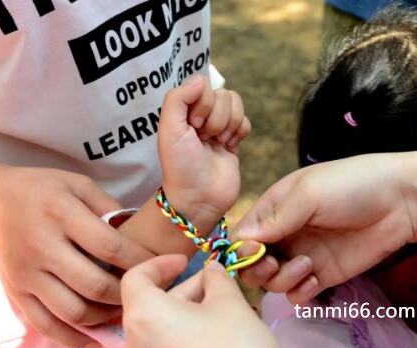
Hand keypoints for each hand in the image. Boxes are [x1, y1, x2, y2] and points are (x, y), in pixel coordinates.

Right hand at [0, 166, 154, 347]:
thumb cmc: (41, 188)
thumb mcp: (78, 183)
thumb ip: (108, 207)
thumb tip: (137, 236)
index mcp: (61, 213)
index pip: (111, 247)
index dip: (142, 262)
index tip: (164, 266)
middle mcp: (42, 246)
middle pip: (94, 285)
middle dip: (128, 293)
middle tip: (148, 292)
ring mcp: (26, 273)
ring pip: (72, 312)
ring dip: (106, 318)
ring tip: (125, 310)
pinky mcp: (16, 292)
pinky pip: (46, 325)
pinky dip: (74, 336)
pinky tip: (95, 333)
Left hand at [121, 255, 282, 347]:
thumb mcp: (230, 304)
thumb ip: (216, 279)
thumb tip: (212, 270)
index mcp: (142, 317)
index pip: (135, 278)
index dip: (160, 263)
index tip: (185, 260)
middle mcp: (132, 345)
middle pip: (150, 303)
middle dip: (183, 289)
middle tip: (214, 283)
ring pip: (159, 327)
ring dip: (185, 311)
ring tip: (219, 307)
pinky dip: (181, 334)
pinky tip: (211, 333)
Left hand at [158, 75, 250, 219]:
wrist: (199, 198)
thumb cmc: (180, 166)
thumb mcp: (169, 130)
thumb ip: (178, 99)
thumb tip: (200, 80)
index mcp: (183, 110)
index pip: (203, 85)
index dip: (203, 103)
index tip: (194, 126)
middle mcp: (200, 115)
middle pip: (223, 94)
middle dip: (217, 118)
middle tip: (204, 139)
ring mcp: (219, 127)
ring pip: (237, 104)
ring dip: (229, 124)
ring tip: (217, 143)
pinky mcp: (234, 140)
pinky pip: (246, 121)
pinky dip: (240, 132)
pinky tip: (229, 147)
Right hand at [232, 153, 416, 303]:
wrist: (400, 201)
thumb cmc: (349, 185)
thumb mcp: (307, 194)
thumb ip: (274, 218)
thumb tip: (239, 240)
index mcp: (272, 210)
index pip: (240, 235)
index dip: (240, 248)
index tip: (255, 251)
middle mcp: (282, 235)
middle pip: (250, 264)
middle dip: (256, 269)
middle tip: (273, 263)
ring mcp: (300, 256)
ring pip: (271, 282)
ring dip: (281, 279)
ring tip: (306, 265)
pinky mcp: (321, 276)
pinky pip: (296, 295)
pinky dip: (300, 293)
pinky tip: (316, 280)